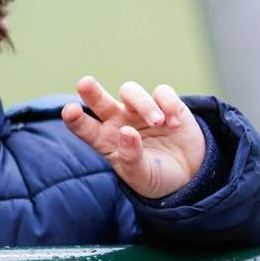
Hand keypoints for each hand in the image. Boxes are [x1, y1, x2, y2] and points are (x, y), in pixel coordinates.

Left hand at [61, 76, 205, 198]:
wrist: (189, 174)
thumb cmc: (156, 176)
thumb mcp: (142, 177)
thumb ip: (132, 159)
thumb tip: (127, 133)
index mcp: (106, 140)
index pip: (85, 128)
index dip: (75, 119)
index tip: (70, 111)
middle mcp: (118, 121)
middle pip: (100, 101)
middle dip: (92, 92)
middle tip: (84, 84)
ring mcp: (140, 111)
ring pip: (130, 91)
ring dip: (143, 104)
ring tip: (157, 123)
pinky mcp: (165, 104)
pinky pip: (162, 93)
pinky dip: (168, 104)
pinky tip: (174, 124)